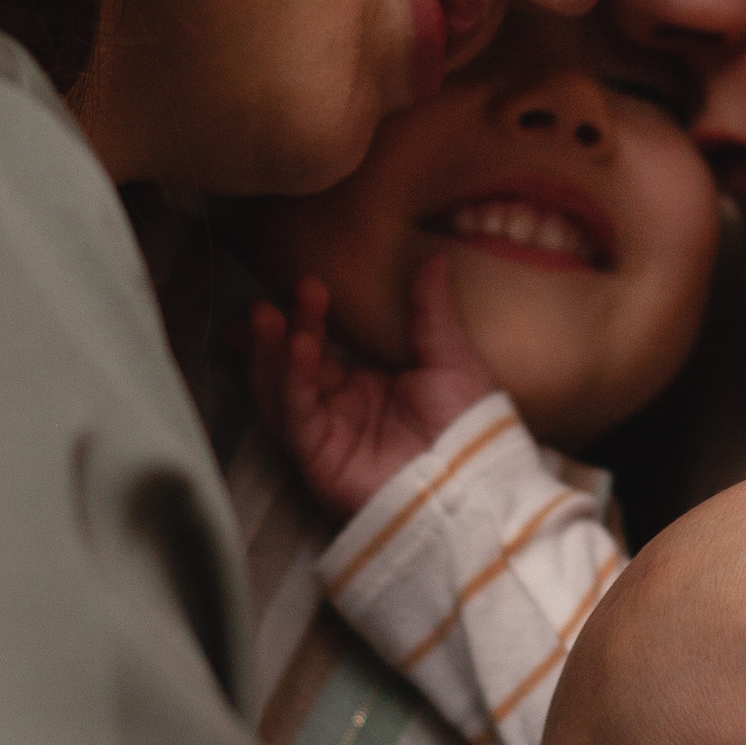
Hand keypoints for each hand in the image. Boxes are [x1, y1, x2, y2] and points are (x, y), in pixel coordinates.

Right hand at [249, 253, 498, 521]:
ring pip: (280, 392)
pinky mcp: (321, 460)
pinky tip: (299, 350)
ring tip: (268, 318)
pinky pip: (296, 419)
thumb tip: (431, 258)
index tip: (307, 285)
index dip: (306, 319)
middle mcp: (338, 411)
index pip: (320, 349)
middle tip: (274, 301)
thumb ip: (430, 311)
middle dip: (279, 333)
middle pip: (291, 368)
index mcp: (365, 388)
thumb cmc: (469, 430)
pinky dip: (291, 384)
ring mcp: (326, 437)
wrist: (477, 485)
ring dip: (271, 355)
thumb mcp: (450, 359)